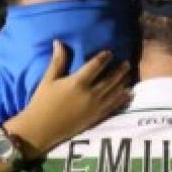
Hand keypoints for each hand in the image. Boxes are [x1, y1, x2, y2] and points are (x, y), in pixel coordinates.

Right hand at [5, 41, 131, 156]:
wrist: (41, 129)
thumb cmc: (41, 103)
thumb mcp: (48, 80)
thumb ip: (57, 61)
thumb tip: (59, 42)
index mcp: (77, 82)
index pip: (95, 66)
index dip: (104, 58)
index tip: (109, 53)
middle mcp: (90, 94)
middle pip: (109, 80)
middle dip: (119, 71)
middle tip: (127, 63)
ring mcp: (94, 107)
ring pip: (114, 93)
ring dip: (123, 83)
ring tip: (129, 76)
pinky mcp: (95, 118)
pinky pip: (112, 107)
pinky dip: (121, 100)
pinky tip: (127, 95)